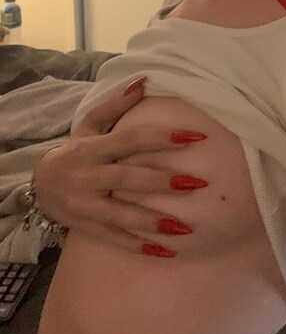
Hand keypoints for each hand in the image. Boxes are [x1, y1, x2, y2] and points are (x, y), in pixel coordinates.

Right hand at [33, 79, 205, 252]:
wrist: (39, 186)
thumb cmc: (75, 151)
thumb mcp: (88, 125)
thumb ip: (116, 105)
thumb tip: (144, 81)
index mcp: (95, 148)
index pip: (133, 139)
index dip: (164, 137)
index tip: (196, 137)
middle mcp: (91, 176)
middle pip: (130, 179)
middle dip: (164, 182)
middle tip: (198, 183)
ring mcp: (88, 205)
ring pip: (123, 215)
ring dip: (155, 222)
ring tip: (185, 228)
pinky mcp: (87, 227)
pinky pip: (115, 238)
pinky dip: (138, 246)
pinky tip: (165, 252)